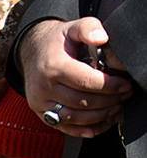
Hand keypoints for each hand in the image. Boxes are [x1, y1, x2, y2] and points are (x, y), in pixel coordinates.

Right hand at [18, 18, 133, 137]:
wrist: (32, 52)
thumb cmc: (57, 42)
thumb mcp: (73, 27)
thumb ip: (88, 28)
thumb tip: (101, 38)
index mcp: (53, 67)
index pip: (86, 82)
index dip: (109, 86)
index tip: (125, 85)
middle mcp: (43, 88)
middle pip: (81, 102)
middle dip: (108, 101)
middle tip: (124, 96)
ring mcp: (41, 103)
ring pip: (74, 117)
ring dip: (99, 116)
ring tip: (116, 108)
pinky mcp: (42, 114)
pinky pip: (66, 128)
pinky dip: (86, 130)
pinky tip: (102, 122)